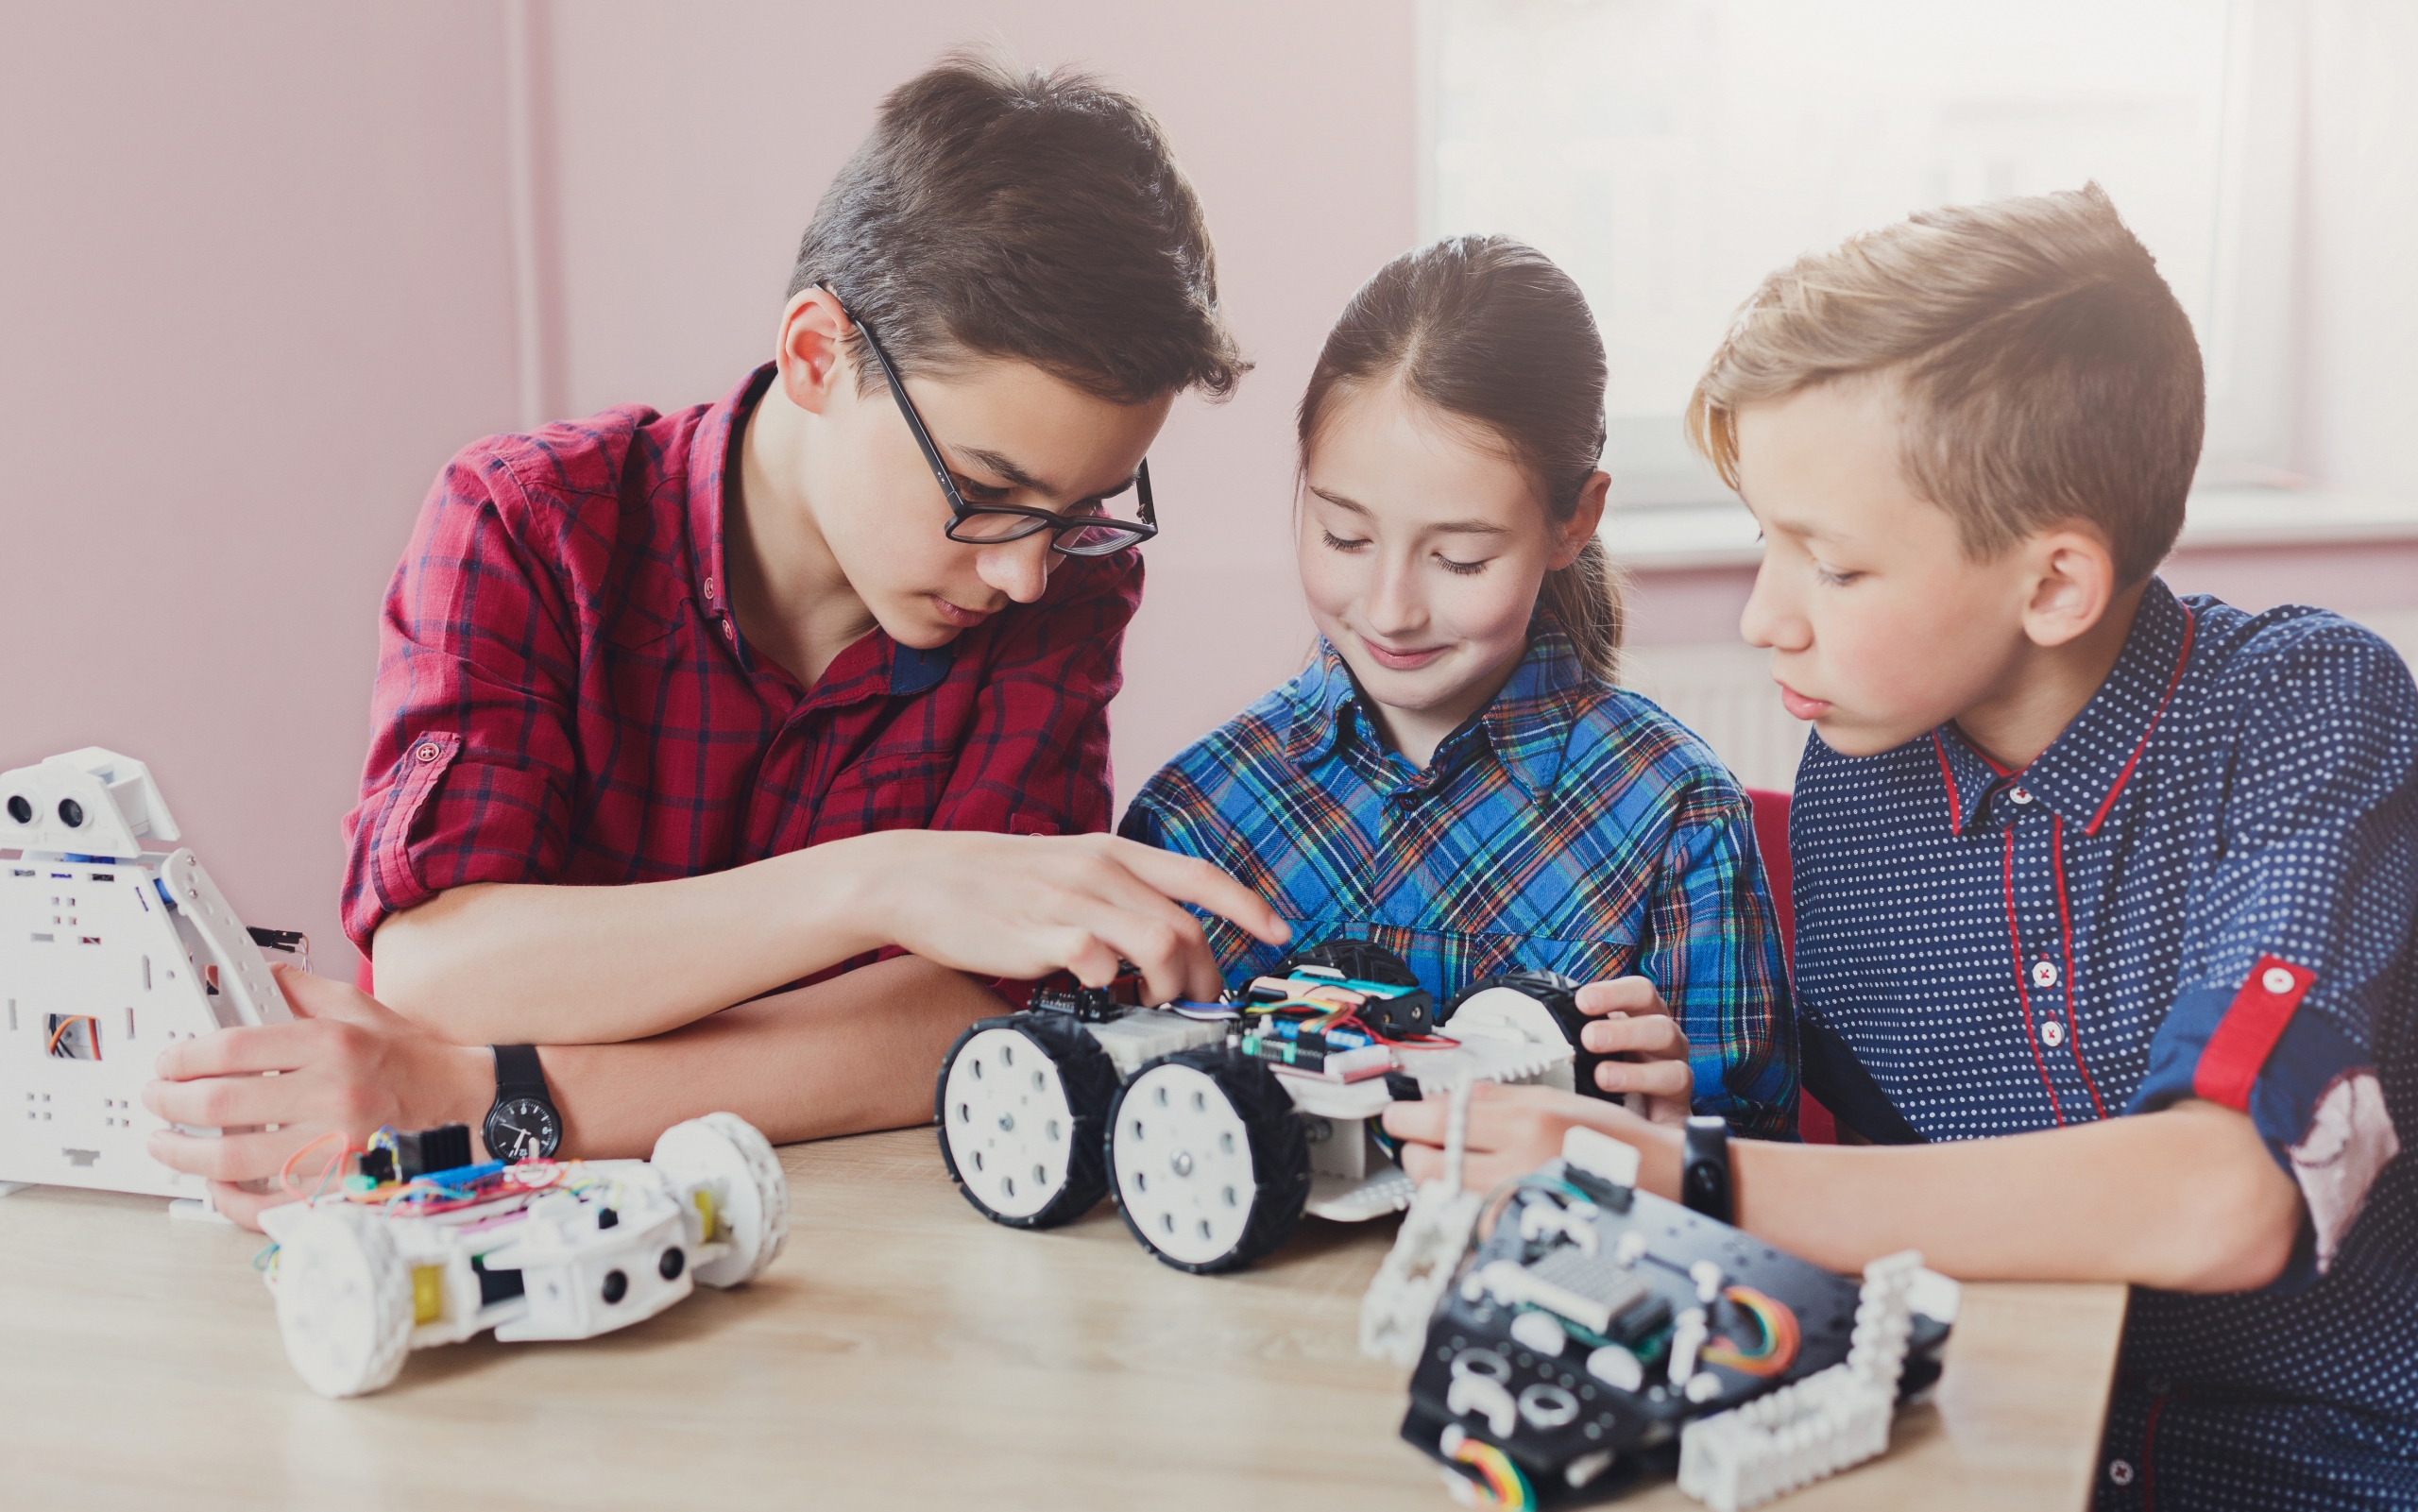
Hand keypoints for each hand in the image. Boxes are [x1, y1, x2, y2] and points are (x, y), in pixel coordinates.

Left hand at [141, 965, 491, 1229]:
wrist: (460, 1101)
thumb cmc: (406, 1058)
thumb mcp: (358, 1006)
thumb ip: (299, 989)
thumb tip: (248, 974)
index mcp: (333, 1044)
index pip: (233, 1049)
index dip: (184, 1057)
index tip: (167, 1062)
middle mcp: (334, 1094)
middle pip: (221, 1104)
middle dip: (169, 1103)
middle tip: (155, 1100)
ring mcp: (337, 1146)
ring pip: (233, 1159)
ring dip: (183, 1154)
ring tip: (166, 1143)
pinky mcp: (340, 1186)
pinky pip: (267, 1203)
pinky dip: (229, 1199)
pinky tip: (214, 1184)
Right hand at [854, 831, 1288, 1005]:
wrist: (917, 877)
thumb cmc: (991, 882)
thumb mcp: (1064, 871)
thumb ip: (1111, 896)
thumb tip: (1155, 943)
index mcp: (1112, 852)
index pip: (1199, 875)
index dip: (1248, 905)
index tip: (1279, 932)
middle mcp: (1102, 871)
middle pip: (1189, 925)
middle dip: (1209, 975)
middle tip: (1200, 1006)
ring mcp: (1074, 901)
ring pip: (1162, 945)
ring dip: (1171, 987)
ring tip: (1152, 1006)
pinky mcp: (1043, 933)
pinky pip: (1102, 964)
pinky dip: (1113, 988)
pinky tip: (1098, 999)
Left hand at [1381, 1081, 1682, 1194]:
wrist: (1657, 1180)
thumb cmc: (1609, 1139)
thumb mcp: (1552, 1100)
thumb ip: (1494, 1100)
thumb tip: (1440, 1100)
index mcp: (1527, 1122)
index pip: (1438, 1117)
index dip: (1405, 1115)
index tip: (1396, 1114)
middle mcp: (1519, 1166)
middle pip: (1427, 1160)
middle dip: (1414, 1148)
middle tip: (1420, 1140)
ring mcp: (1519, 1206)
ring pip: (1440, 1194)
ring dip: (1434, 1177)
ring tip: (1450, 1164)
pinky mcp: (1522, 1235)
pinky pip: (1467, 1218)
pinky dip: (1460, 1205)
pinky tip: (1475, 1191)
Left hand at [1576, 976, 1693, 1124]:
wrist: (1637, 1120)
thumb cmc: (1608, 1071)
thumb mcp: (1590, 1046)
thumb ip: (1571, 1031)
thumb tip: (1529, 1020)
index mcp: (1645, 1018)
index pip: (1641, 993)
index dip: (1615, 993)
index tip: (1582, 1001)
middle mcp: (1665, 1043)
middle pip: (1660, 1026)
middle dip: (1623, 1030)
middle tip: (1589, 1038)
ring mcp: (1676, 1073)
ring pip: (1673, 1066)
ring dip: (1635, 1071)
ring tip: (1603, 1076)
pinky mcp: (1679, 1108)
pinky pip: (1675, 1104)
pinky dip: (1651, 1102)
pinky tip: (1623, 1109)